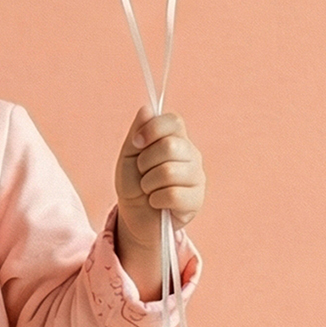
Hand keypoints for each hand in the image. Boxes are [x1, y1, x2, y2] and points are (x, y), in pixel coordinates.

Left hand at [115, 108, 205, 251]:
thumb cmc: (133, 185)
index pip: (174, 121)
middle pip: (170, 146)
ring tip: (149, 189)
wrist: (135, 218)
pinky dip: (155, 199)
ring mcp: (197, 177)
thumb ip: (138, 133)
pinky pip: (172, 194)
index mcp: (176, 139)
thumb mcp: (128, 156)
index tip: (137, 143)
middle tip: (143, 173)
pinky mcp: (196, 200)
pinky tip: (157, 203)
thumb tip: (147, 109)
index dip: (153, 129)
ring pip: (169, 171)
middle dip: (145, 162)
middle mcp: (192, 154)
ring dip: (148, 183)